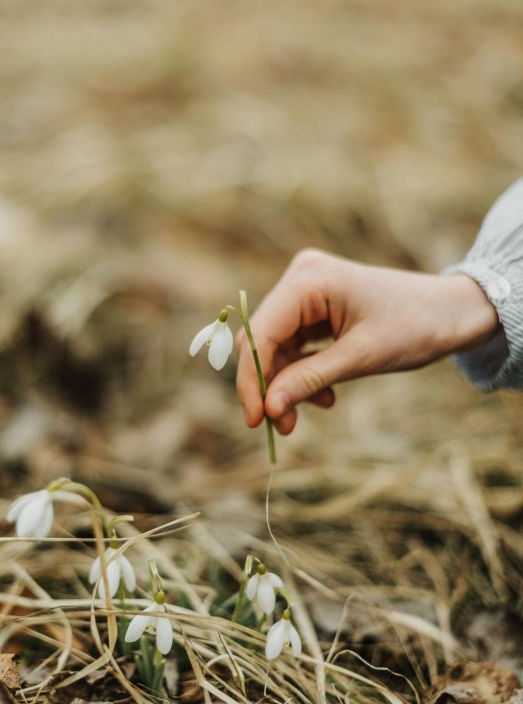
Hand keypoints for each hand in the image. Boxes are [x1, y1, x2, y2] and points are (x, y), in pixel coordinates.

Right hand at [236, 249, 498, 434]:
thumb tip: (268, 409)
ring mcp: (307, 290)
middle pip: (261, 339)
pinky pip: (293, 344)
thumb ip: (308, 380)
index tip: (255, 421)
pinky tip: (322, 395)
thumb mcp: (360, 358)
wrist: (451, 313)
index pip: (260, 334)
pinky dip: (302, 372)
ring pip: (275, 346)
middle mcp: (301, 278)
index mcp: (308, 279)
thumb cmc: (415, 327)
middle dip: (269, 385)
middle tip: (280, 426)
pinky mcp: (314, 306)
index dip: (252, 380)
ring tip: (306, 415)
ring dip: (286, 383)